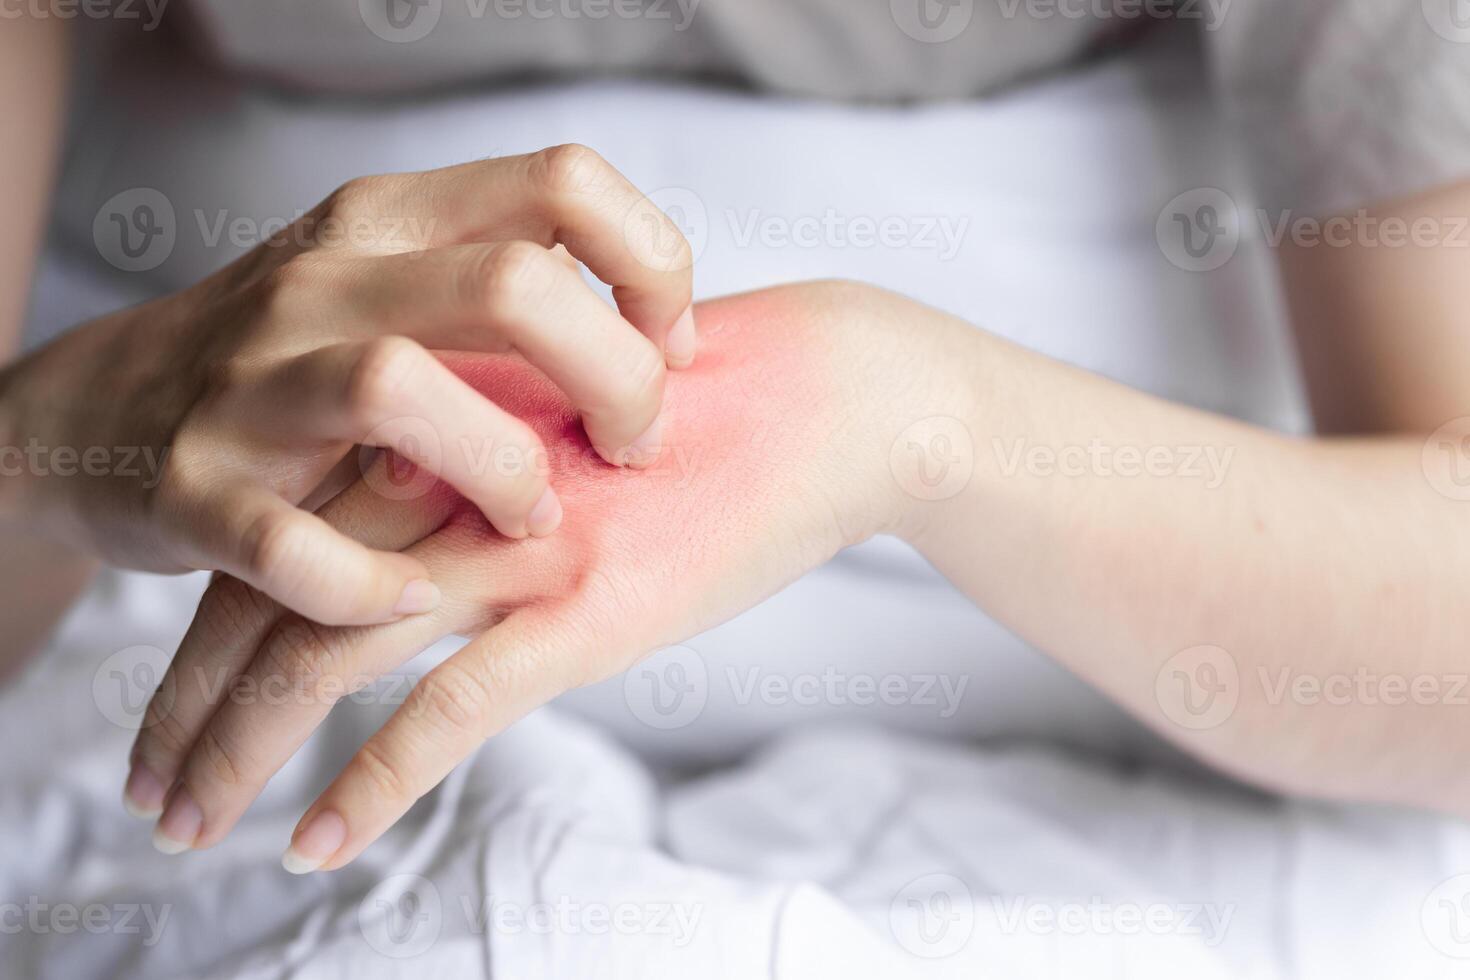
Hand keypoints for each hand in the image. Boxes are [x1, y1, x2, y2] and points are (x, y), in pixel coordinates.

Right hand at [0, 145, 695, 625]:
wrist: (101, 412)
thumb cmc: (297, 360)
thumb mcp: (395, 285)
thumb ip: (514, 291)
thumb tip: (663, 331)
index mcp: (392, 220)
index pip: (564, 181)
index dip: (650, 267)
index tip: (668, 351)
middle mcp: (324, 282)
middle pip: (513, 284)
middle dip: (614, 376)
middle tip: (634, 446)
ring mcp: (248, 384)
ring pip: (397, 389)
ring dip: (501, 471)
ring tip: (534, 521)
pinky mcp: (190, 492)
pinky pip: (290, 547)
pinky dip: (366, 586)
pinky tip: (411, 596)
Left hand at [128, 281, 956, 864]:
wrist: (837, 396)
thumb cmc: (721, 396)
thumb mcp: (579, 401)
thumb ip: (496, 448)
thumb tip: (441, 516)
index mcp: (442, 407)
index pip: (281, 518)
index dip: (210, 604)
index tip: (176, 686)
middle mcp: (453, 469)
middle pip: (271, 586)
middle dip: (193, 695)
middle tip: (148, 781)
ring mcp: (515, 540)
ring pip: (328, 648)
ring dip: (240, 744)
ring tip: (187, 819)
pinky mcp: (585, 608)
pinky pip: (447, 710)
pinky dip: (371, 783)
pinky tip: (312, 840)